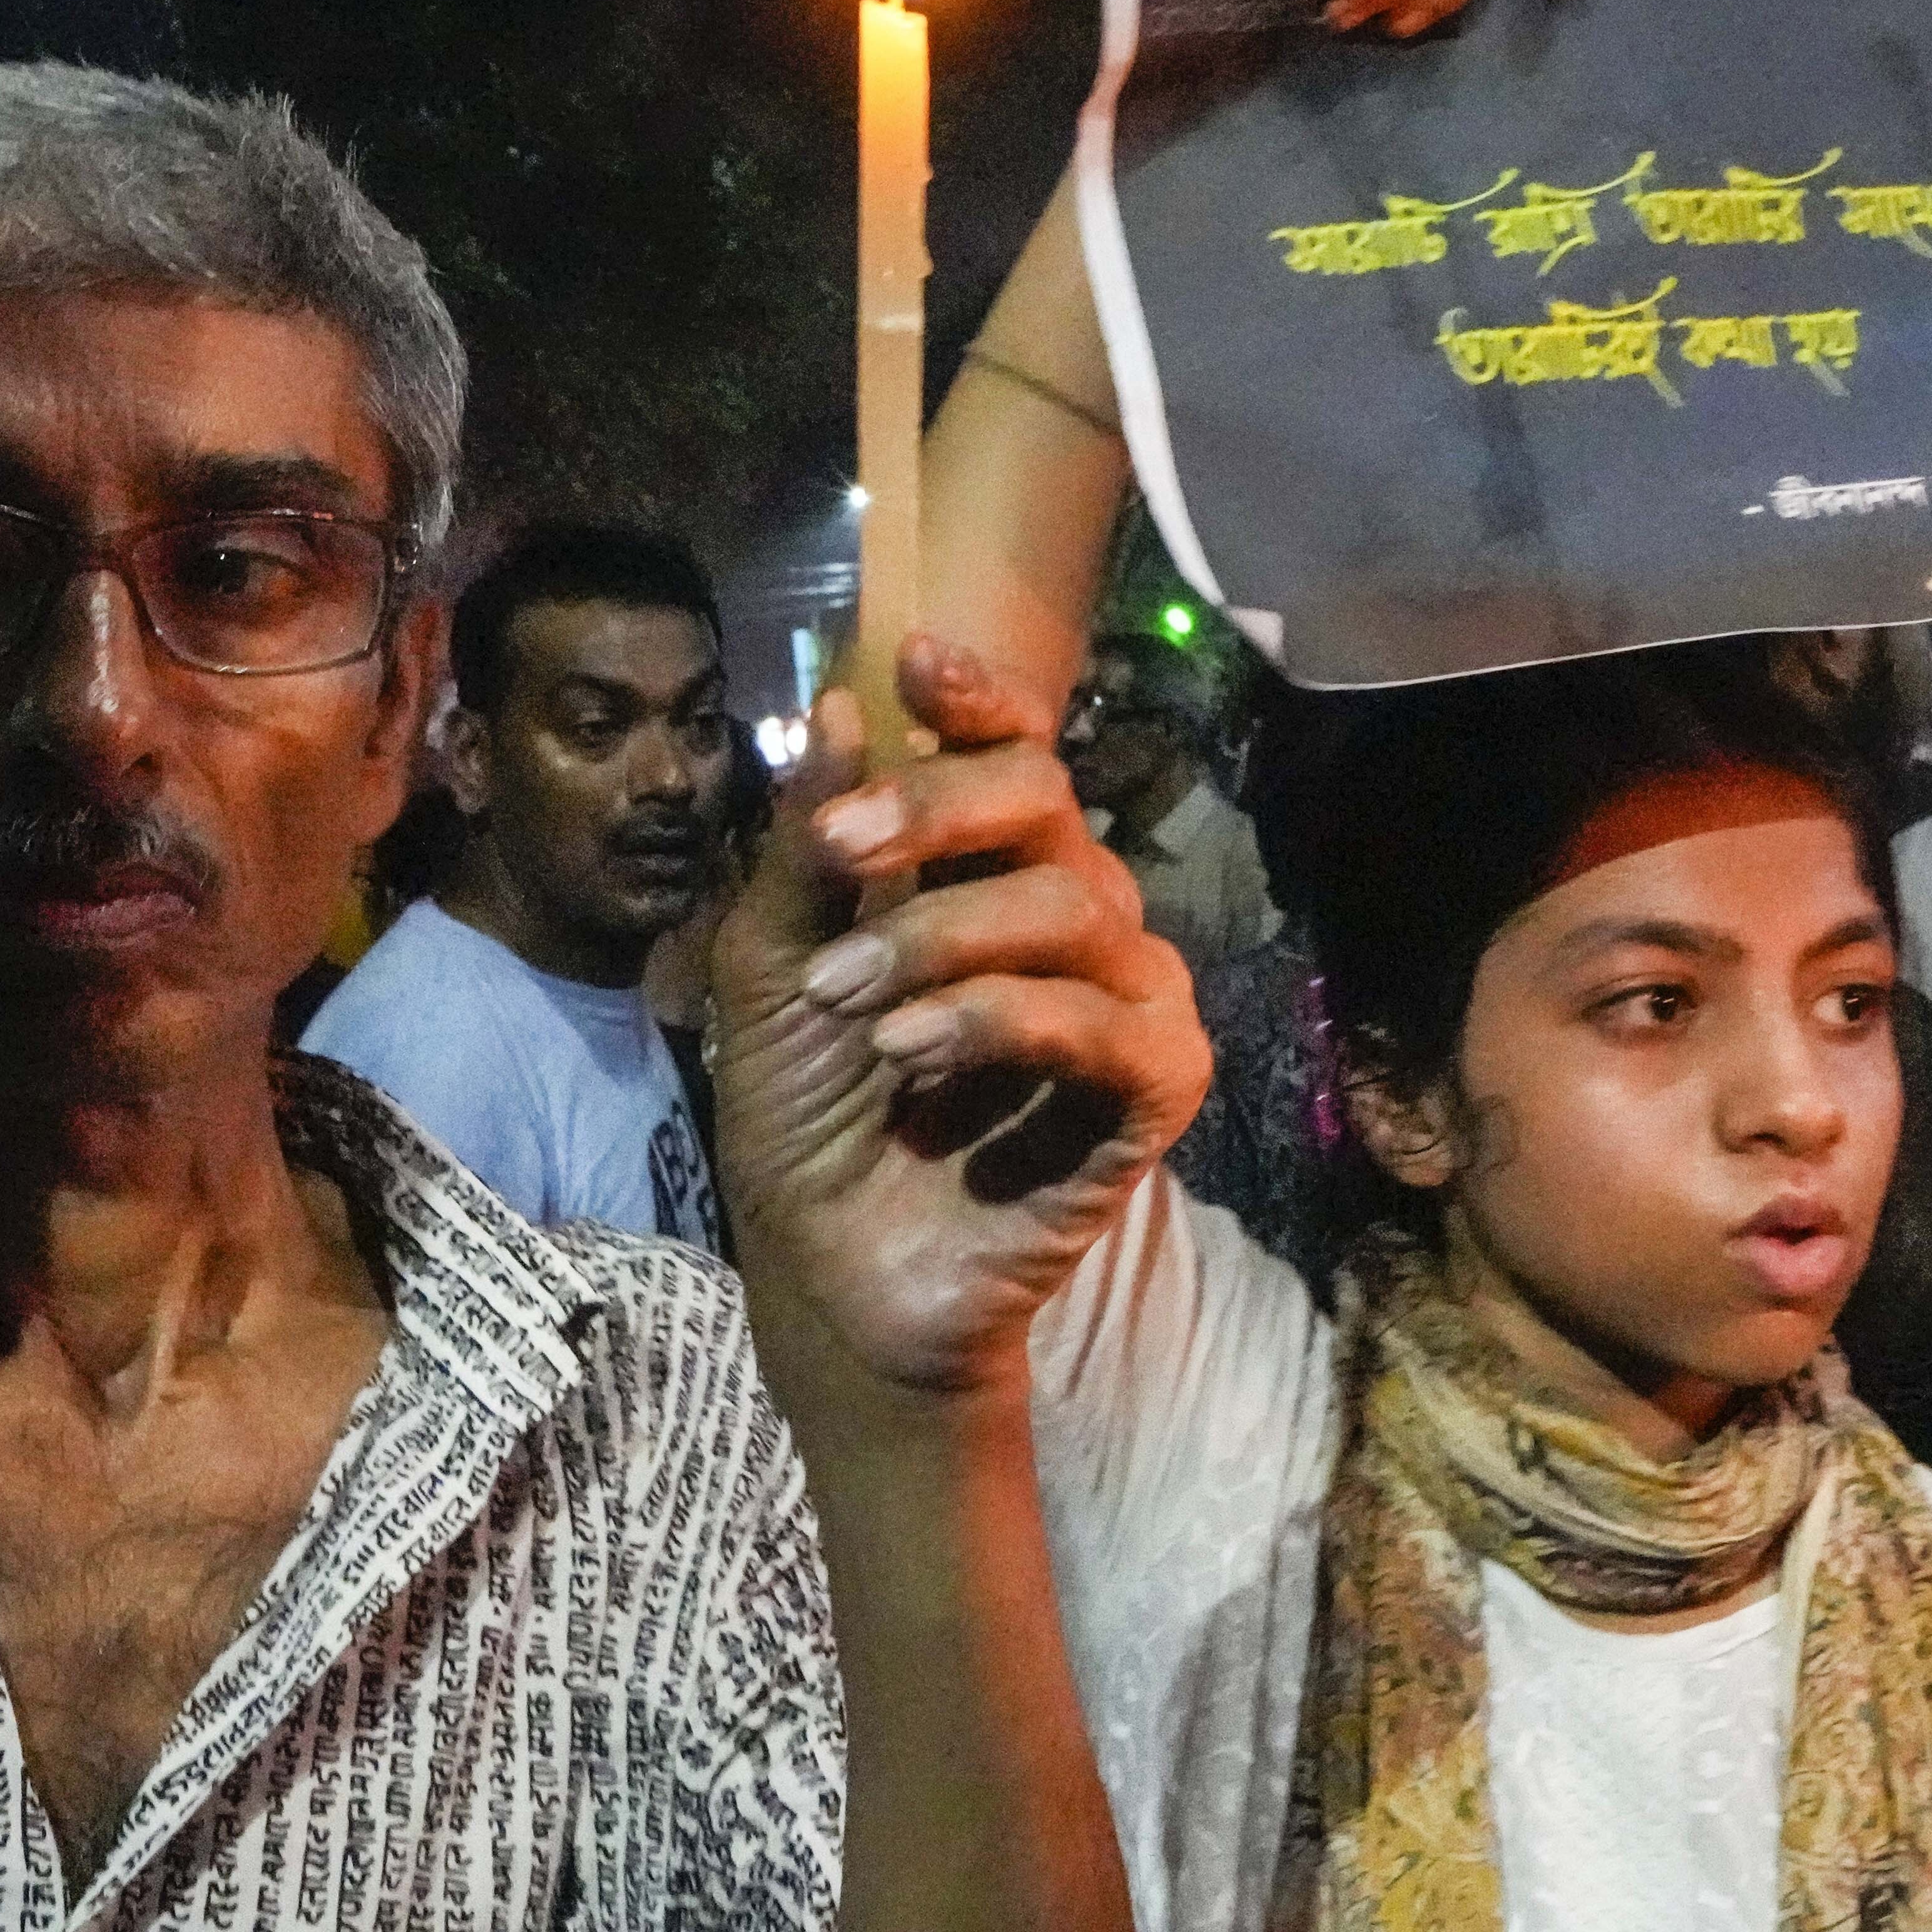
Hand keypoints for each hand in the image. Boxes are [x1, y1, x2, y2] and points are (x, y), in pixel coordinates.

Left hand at [712, 635, 1205, 1407]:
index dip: (980, 698)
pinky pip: (1101, 1020)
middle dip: (936, 809)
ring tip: (848, 1002)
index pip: (1017, 751)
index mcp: (987, 873)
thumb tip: (833, 704)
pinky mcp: (1157, 1088)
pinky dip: (999, 1020)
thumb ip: (809, 847)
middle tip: (842, 849)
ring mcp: (1126, 999)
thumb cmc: (809, 1114)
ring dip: (938, 940)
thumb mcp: (773, 965)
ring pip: (1068, 903)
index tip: (914, 661)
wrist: (835, 1269)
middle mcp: (1074, 917)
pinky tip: (914, 1054)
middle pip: (1046, 799)